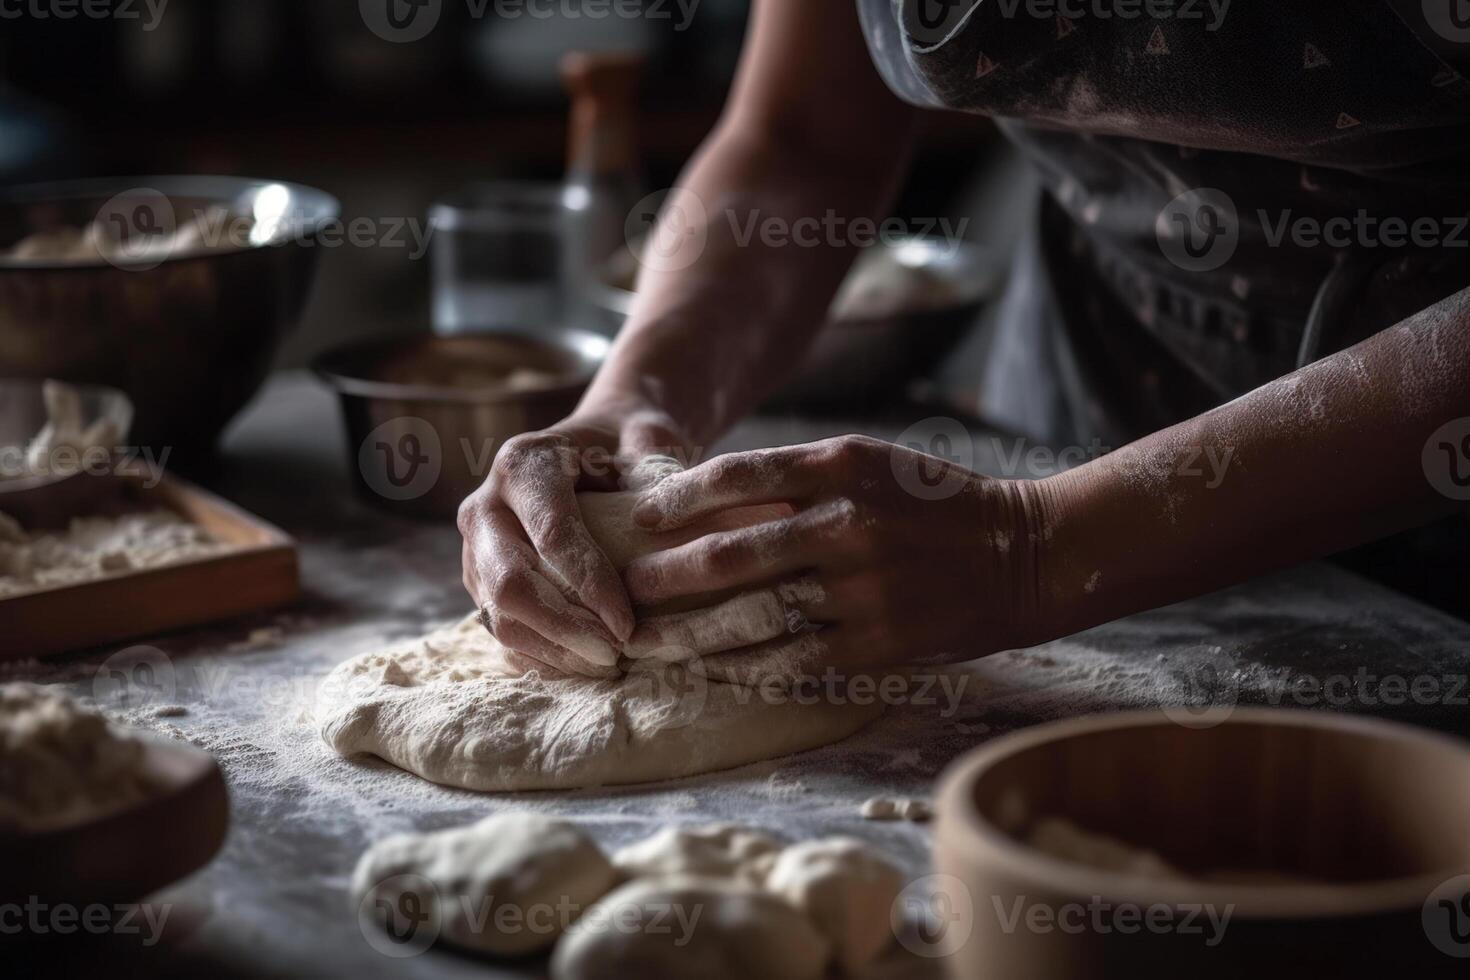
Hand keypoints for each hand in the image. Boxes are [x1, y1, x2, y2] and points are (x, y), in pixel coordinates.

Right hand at [457, 407, 685, 677]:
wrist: (594, 443)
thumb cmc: (627, 443)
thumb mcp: (648, 437)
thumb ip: (657, 467)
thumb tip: (666, 520)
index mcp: (523, 463)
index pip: (552, 534)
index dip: (590, 584)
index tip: (628, 624)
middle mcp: (486, 504)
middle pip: (510, 582)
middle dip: (563, 628)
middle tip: (615, 655)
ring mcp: (477, 547)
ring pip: (500, 616)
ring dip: (553, 649)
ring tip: (606, 667)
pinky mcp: (481, 581)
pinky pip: (502, 630)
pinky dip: (541, 655)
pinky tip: (583, 665)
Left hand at [622, 435, 1043, 677]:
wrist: (1024, 553)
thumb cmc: (935, 505)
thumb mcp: (872, 465)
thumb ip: (801, 479)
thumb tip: (713, 505)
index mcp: (842, 465)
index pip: (737, 477)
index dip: (677, 500)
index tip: (640, 520)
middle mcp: (847, 522)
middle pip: (730, 553)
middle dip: (666, 576)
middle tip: (625, 591)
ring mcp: (862, 587)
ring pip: (753, 615)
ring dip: (692, 632)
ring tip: (650, 641)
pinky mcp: (878, 642)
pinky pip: (793, 660)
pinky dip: (745, 668)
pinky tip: (711, 672)